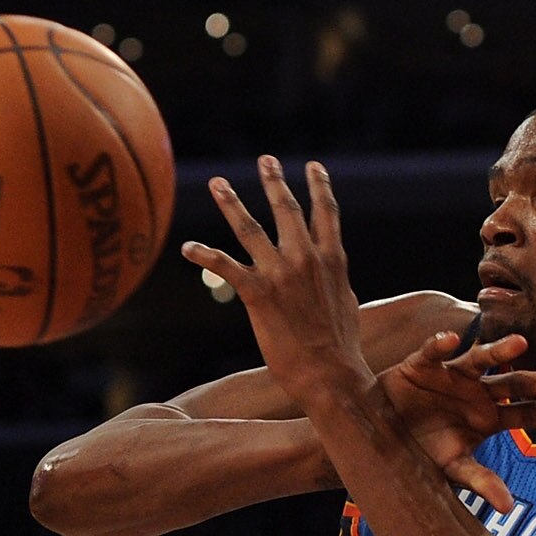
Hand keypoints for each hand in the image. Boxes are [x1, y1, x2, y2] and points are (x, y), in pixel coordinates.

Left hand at [181, 158, 368, 409]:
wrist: (331, 375)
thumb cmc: (342, 348)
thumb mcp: (347, 305)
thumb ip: (337, 283)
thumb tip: (336, 276)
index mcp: (332, 260)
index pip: (327, 213)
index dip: (320, 187)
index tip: (314, 166)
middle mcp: (307, 259)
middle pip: (288, 210)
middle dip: (274, 182)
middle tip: (265, 160)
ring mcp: (281, 273)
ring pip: (251, 229)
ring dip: (231, 203)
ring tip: (218, 183)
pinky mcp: (258, 293)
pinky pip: (225, 267)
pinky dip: (204, 255)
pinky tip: (187, 247)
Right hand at [379, 329, 535, 511]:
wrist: (379, 440)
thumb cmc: (420, 454)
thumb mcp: (451, 469)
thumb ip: (479, 481)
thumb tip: (508, 507)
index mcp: (489, 418)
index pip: (528, 414)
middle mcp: (477, 393)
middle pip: (516, 383)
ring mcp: (451, 376)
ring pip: (480, 360)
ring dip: (499, 351)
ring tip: (520, 344)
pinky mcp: (421, 365)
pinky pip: (431, 352)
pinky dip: (438, 346)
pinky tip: (449, 341)